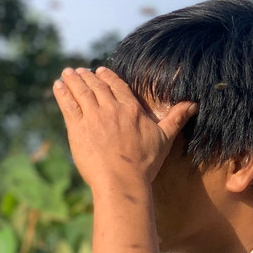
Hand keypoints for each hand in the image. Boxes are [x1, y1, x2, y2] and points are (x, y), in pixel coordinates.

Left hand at [52, 67, 196, 192]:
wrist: (122, 181)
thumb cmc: (145, 163)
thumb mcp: (165, 138)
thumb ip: (176, 118)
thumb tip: (194, 104)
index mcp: (131, 109)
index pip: (117, 85)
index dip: (107, 76)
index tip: (100, 70)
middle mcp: (111, 109)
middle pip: (96, 86)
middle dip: (87, 76)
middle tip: (78, 70)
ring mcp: (93, 118)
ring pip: (81, 92)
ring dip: (73, 80)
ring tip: (67, 73)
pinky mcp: (77, 129)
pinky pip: (68, 105)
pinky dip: (62, 94)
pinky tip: (58, 86)